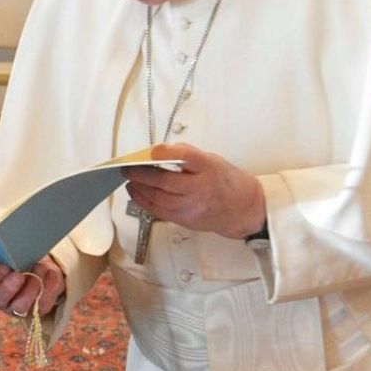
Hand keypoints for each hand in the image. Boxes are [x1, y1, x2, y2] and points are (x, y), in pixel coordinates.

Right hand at [0, 254, 63, 317]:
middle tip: (19, 275)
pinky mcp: (38, 310)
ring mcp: (19, 308)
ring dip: (31, 288)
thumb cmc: (23, 258)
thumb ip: (8, 252)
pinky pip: (43, 304)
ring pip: (21, 307)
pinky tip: (50, 272)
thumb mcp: (13, 253)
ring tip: (39, 268)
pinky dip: (49, 287)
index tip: (4, 266)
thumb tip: (8, 245)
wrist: (42, 268)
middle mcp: (2, 299)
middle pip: (0, 299)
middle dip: (9, 287)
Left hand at [121, 144, 265, 239]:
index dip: (165, 154)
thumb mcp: (212, 160)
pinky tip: (137, 193)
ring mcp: (192, 207)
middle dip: (141, 174)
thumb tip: (158, 152)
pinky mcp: (185, 220)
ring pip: (158, 199)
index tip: (150, 151)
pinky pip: (159, 211)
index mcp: (209, 168)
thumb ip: (187, 155)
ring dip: (139, 188)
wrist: (243, 209)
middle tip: (128, 168)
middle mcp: (201, 189)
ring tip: (130, 179)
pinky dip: (144, 201)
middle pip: (165, 182)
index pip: (186, 158)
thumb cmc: (226, 182)